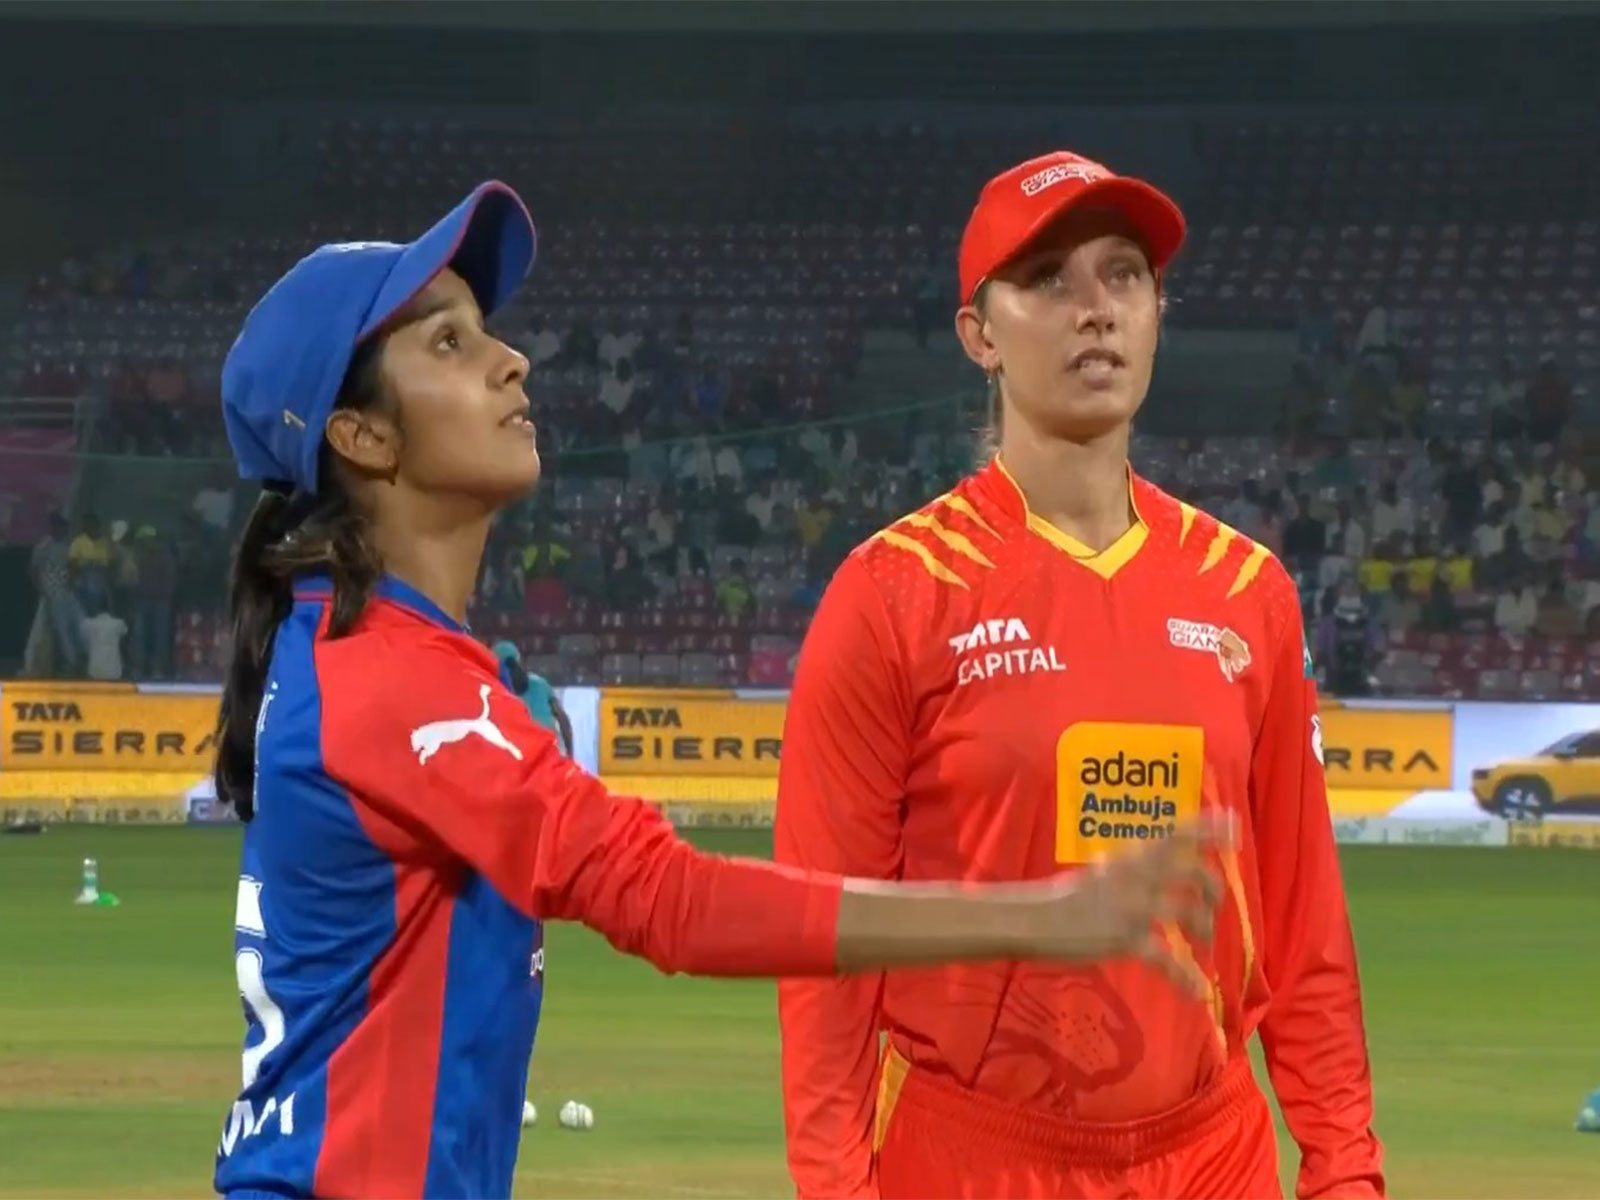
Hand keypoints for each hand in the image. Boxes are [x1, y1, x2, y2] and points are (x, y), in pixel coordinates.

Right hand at [1023, 814, 1232, 996]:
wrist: (1037, 920)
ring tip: (1204, 944)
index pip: (1175, 834)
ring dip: (1204, 929)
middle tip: (1212, 906)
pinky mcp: (1127, 938)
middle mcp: (1138, 876)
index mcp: (1132, 858)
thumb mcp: (1103, 872)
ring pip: (1189, 912)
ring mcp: (1134, 907)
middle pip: (1194, 873)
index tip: (1234, 825)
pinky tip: (1198, 991)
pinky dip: (1187, 977)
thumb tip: (1155, 861)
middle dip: (1213, 891)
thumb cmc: (1068, 897)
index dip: (1208, 829)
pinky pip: (1167, 959)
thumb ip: (1132, 867)